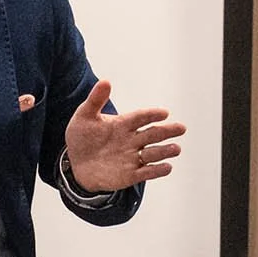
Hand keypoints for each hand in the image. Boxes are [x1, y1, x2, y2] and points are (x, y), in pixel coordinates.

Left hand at [63, 79, 184, 191]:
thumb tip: (105, 81)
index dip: (152, 115)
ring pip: (152, 153)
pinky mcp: (129, 175)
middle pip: (153, 134)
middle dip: (167, 131)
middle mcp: (132, 139)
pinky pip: (145, 172)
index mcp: (123, 124)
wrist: (75, 163)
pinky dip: (156, 171)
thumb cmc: (82, 137)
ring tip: (176, 149)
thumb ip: (95, 100)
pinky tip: (167, 167)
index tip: (164, 113)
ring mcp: (131, 157)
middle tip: (181, 128)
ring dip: (164, 151)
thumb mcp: (84, 116)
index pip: (141, 117)